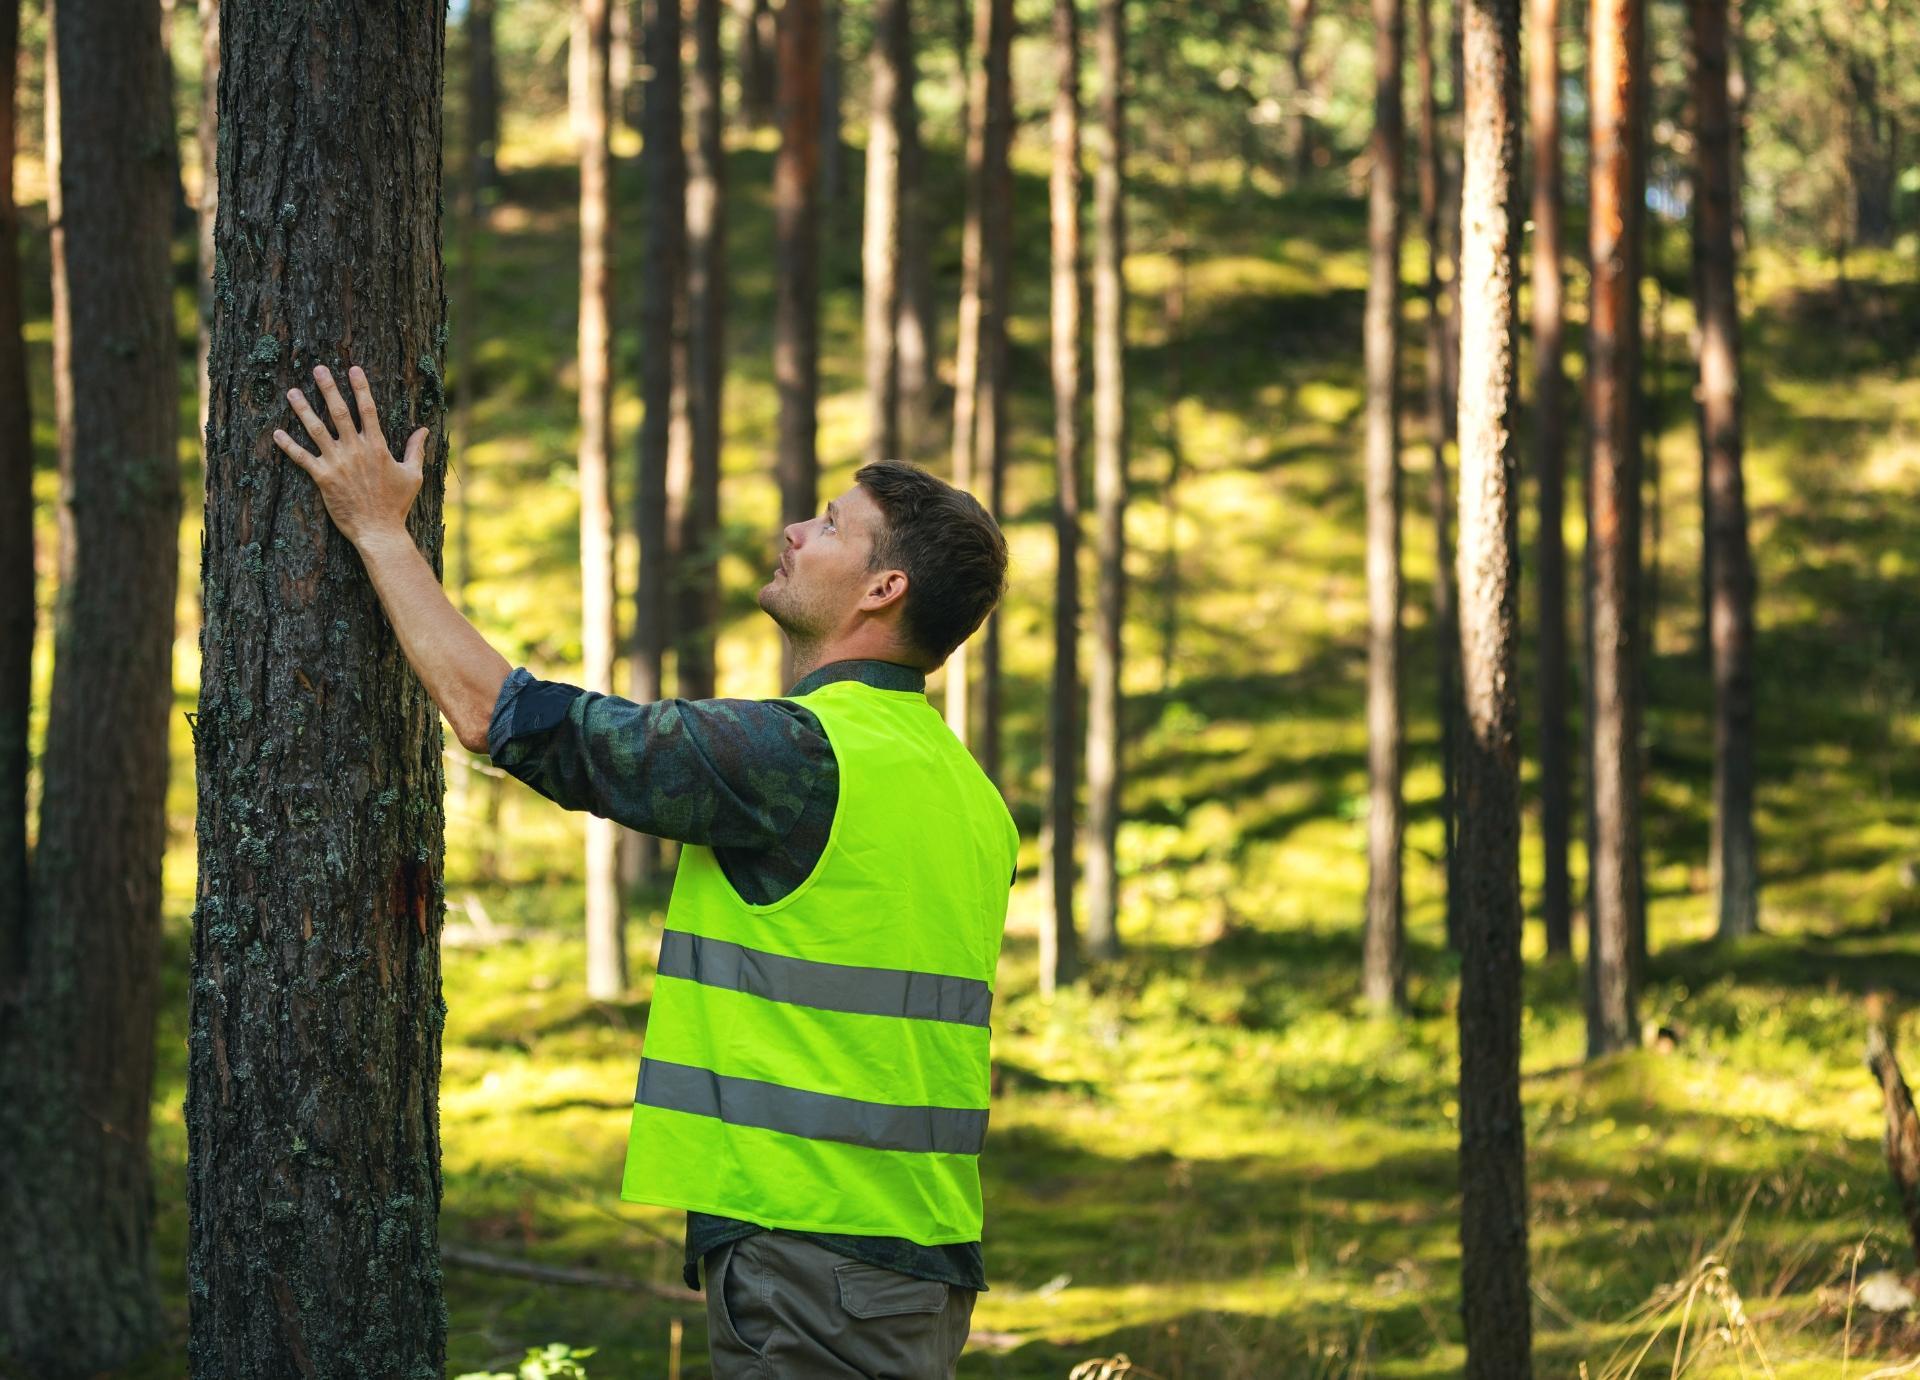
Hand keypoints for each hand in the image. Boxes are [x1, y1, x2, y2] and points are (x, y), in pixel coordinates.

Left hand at [272, 363, 427, 546]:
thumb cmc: (397, 505)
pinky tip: (277, 432)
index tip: (353, 369)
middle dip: (328, 388)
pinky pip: (301, 458)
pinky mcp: (323, 478)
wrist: (379, 531)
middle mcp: (355, 450)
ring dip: (303, 409)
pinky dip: (288, 445)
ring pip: (316, 429)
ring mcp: (337, 463)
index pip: (368, 409)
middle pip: (339, 412)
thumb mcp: (413, 475)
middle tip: (318, 369)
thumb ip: (416, 450)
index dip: (360, 387)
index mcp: (377, 447)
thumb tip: (424, 430)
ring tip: (292, 392)